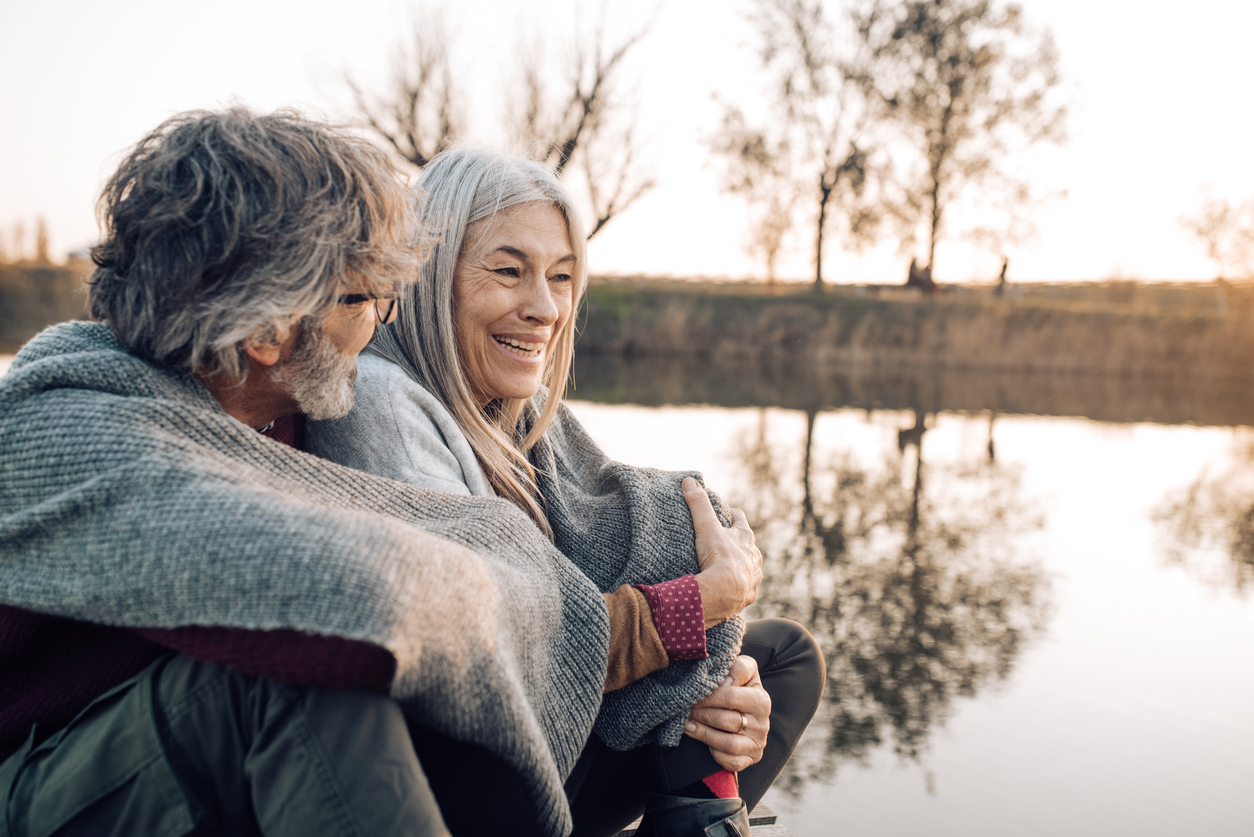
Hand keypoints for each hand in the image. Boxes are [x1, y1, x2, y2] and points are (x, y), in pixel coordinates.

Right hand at [683, 477, 761, 627]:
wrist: (724, 593)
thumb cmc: (718, 557)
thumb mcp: (706, 526)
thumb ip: (698, 503)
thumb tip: (690, 481)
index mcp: (746, 537)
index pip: (739, 519)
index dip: (730, 515)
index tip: (721, 515)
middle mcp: (754, 557)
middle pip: (746, 545)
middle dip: (735, 543)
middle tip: (720, 544)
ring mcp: (754, 577)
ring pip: (749, 568)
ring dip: (740, 567)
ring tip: (724, 570)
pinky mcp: (749, 596)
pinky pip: (746, 590)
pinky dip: (738, 589)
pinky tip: (729, 591)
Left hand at [683, 655, 770, 772]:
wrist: (748, 710)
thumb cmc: (740, 687)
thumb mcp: (744, 671)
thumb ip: (737, 668)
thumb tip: (723, 682)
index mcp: (761, 700)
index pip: (731, 697)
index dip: (707, 696)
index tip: (692, 692)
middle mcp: (763, 724)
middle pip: (725, 720)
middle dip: (700, 713)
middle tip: (684, 707)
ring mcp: (757, 744)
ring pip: (726, 743)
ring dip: (701, 732)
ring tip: (686, 722)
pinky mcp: (750, 759)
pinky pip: (730, 760)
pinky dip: (713, 751)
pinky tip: (699, 737)